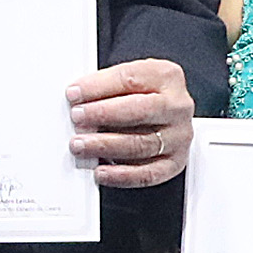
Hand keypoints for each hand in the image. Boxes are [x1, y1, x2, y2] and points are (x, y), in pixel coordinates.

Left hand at [66, 57, 193, 188]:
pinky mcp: (173, 163)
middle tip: (78, 118)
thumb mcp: (127, 80)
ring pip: (141, 144)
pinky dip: (122, 175)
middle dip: (103, 114)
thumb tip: (76, 100)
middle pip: (139, 110)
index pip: (131, 79)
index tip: (74, 94)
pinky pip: (148, 174)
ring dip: (106, 146)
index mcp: (166, 77)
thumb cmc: (142, 96)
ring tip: (81, 145)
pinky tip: (102, 171)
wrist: (167, 118)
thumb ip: (105, 87)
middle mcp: (177, 107)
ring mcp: (178, 136)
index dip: (99, 87)